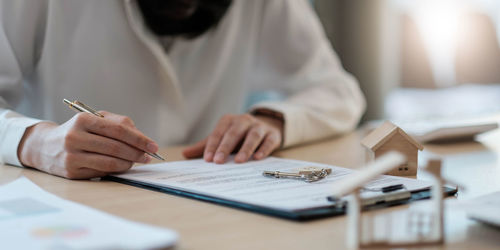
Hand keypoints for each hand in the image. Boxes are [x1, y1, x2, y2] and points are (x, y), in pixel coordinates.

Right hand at [17, 111, 158, 178]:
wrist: (45, 146)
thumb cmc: (79, 131)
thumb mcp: (95, 119)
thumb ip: (119, 124)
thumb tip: (142, 138)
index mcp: (83, 120)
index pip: (118, 130)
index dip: (139, 139)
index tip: (153, 146)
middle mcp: (75, 137)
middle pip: (116, 147)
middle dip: (137, 152)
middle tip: (149, 156)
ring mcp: (72, 155)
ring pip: (110, 161)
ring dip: (129, 163)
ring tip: (137, 161)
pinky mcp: (71, 171)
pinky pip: (101, 171)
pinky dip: (116, 169)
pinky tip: (122, 166)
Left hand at [182, 113, 283, 163]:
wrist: (265, 127)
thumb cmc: (239, 135)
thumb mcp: (222, 137)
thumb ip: (205, 146)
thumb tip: (185, 154)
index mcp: (229, 120)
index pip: (219, 133)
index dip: (212, 145)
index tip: (208, 159)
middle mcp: (244, 121)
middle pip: (234, 133)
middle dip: (225, 147)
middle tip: (218, 161)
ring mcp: (259, 127)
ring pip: (253, 136)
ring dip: (246, 148)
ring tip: (239, 161)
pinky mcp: (272, 134)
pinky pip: (268, 141)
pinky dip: (263, 149)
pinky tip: (258, 158)